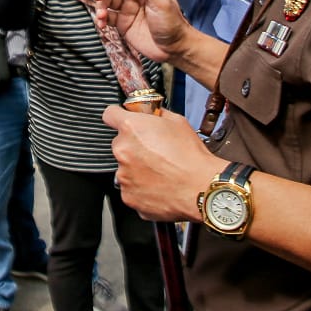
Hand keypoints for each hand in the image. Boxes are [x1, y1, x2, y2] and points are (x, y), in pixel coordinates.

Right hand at [93, 0, 187, 63]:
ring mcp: (128, 8)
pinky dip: (102, 18)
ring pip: (108, 0)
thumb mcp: (161, 2)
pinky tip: (101, 23)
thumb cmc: (172, 24)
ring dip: (101, 5)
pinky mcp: (123, 22)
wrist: (174, 49)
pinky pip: (108, 16)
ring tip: (101, 15)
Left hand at [103, 104, 222, 221]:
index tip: (123, 120)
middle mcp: (122, 151)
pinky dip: (141, 188)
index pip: (110, 114)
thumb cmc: (191, 156)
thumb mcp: (177, 121)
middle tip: (155, 151)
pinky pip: (131, 189)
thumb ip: (156, 115)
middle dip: (134, 146)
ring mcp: (123, 176)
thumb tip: (151, 113)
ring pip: (125, 168)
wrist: (201, 188)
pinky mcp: (128, 196)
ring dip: (137, 168)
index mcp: (131, 128)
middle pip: (120, 144)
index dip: (118, 116)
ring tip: (160, 171)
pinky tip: (160, 185)